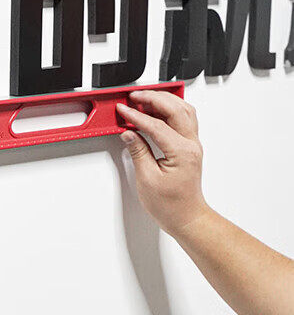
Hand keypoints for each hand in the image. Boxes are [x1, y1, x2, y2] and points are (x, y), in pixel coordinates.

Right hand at [116, 90, 210, 236]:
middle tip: (133, 97)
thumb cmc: (171, 205)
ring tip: (144, 99)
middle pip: (175, 109)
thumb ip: (138, 151)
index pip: (157, 125)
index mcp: (182, 152)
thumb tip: (129, 134)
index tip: (122, 110)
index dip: (136, 115)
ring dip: (164, 101)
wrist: (186, 217)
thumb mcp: (147, 179)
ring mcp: (192, 145)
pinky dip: (170, 110)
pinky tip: (156, 110)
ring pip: (183, 110)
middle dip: (153, 98)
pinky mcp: (188, 147)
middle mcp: (191, 145)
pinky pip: (183, 119)